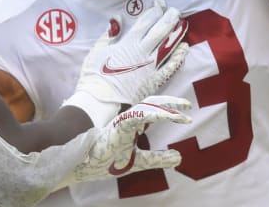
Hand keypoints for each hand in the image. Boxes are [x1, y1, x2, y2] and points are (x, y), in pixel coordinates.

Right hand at [57, 95, 191, 187]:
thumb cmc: (104, 161)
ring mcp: (121, 122)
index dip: (170, 109)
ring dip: (164, 110)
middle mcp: (127, 119)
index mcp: (132, 124)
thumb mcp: (138, 162)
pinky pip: (136, 116)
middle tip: (188, 107)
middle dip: (170, 103)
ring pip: (145, 107)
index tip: (188, 114)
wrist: (80, 167)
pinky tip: (164, 116)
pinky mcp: (116, 127)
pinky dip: (151, 115)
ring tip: (181, 116)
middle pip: (151, 104)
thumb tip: (179, 157)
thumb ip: (157, 158)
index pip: (153, 110)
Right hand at [63, 0, 188, 125]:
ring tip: (183, 23)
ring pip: (168, 45)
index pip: (146, 21)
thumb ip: (109, 33)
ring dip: (176, 33)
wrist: (100, 101)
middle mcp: (142, 51)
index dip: (154, 11)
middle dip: (169, 18)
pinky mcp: (154, 80)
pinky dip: (178, 56)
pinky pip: (170, 66)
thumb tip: (117, 17)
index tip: (159, 5)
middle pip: (160, 30)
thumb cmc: (94, 75)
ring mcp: (150, 66)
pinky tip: (184, 48)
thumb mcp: (97, 50)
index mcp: (128, 42)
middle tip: (175, 10)